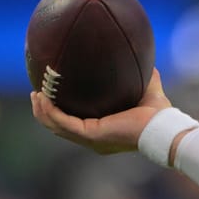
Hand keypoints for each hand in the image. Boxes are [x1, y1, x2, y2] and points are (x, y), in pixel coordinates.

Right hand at [31, 68, 171, 154]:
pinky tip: (43, 98)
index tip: (53, 97)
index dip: (62, 113)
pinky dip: (50, 111)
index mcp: (104, 132)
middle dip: (45, 112)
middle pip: (60, 127)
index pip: (77, 125)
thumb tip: (147, 58)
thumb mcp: (149, 90)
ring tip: (36, 94)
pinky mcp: (91, 134)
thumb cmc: (160, 115)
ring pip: (56, 126)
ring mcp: (91, 139)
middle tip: (37, 94)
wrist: (163, 127)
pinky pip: (62, 122)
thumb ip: (147, 77)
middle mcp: (94, 139)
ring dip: (42, 111)